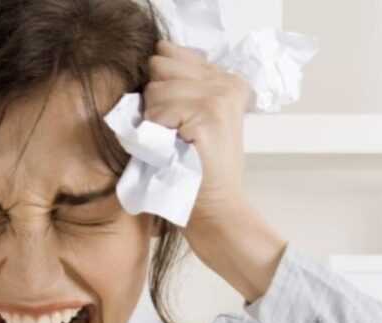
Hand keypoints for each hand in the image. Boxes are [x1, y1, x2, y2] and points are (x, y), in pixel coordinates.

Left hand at [143, 40, 287, 302]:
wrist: (214, 210)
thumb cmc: (196, 171)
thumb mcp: (189, 120)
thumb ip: (178, 86)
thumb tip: (153, 56)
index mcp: (225, 80)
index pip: (169, 53)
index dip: (158, 86)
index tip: (170, 117)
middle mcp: (227, 83)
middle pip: (159, 66)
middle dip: (154, 100)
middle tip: (170, 132)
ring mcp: (220, 97)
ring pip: (156, 89)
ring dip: (153, 120)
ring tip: (172, 143)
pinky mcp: (209, 114)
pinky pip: (158, 110)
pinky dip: (155, 132)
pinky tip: (172, 149)